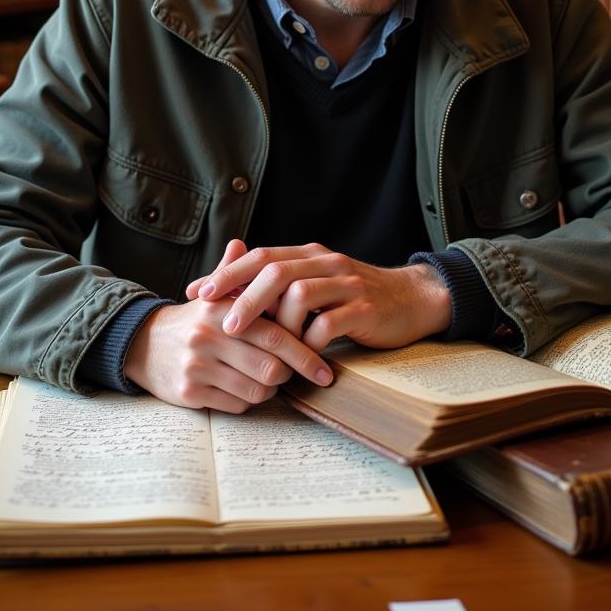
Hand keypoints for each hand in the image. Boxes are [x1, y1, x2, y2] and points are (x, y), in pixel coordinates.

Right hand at [124, 240, 332, 412]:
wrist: (143, 344)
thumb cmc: (192, 320)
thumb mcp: (210, 294)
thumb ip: (232, 272)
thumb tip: (240, 243)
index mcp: (220, 310)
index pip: (275, 336)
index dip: (304, 354)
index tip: (324, 369)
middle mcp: (207, 338)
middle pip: (270, 368)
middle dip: (290, 375)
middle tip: (296, 374)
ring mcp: (196, 367)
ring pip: (256, 390)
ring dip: (269, 389)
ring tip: (269, 378)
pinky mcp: (189, 394)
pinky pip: (236, 405)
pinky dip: (248, 401)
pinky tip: (245, 388)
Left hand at [186, 243, 451, 351]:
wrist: (412, 300)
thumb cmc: (356, 298)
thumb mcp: (318, 284)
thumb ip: (283, 286)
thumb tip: (232, 297)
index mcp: (309, 255)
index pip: (260, 257)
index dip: (227, 273)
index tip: (197, 293)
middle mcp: (326, 262)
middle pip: (275, 270)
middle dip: (243, 296)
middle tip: (222, 322)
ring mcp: (347, 283)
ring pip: (300, 293)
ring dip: (276, 322)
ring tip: (260, 344)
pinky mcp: (365, 308)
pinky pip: (329, 322)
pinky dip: (310, 340)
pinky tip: (301, 355)